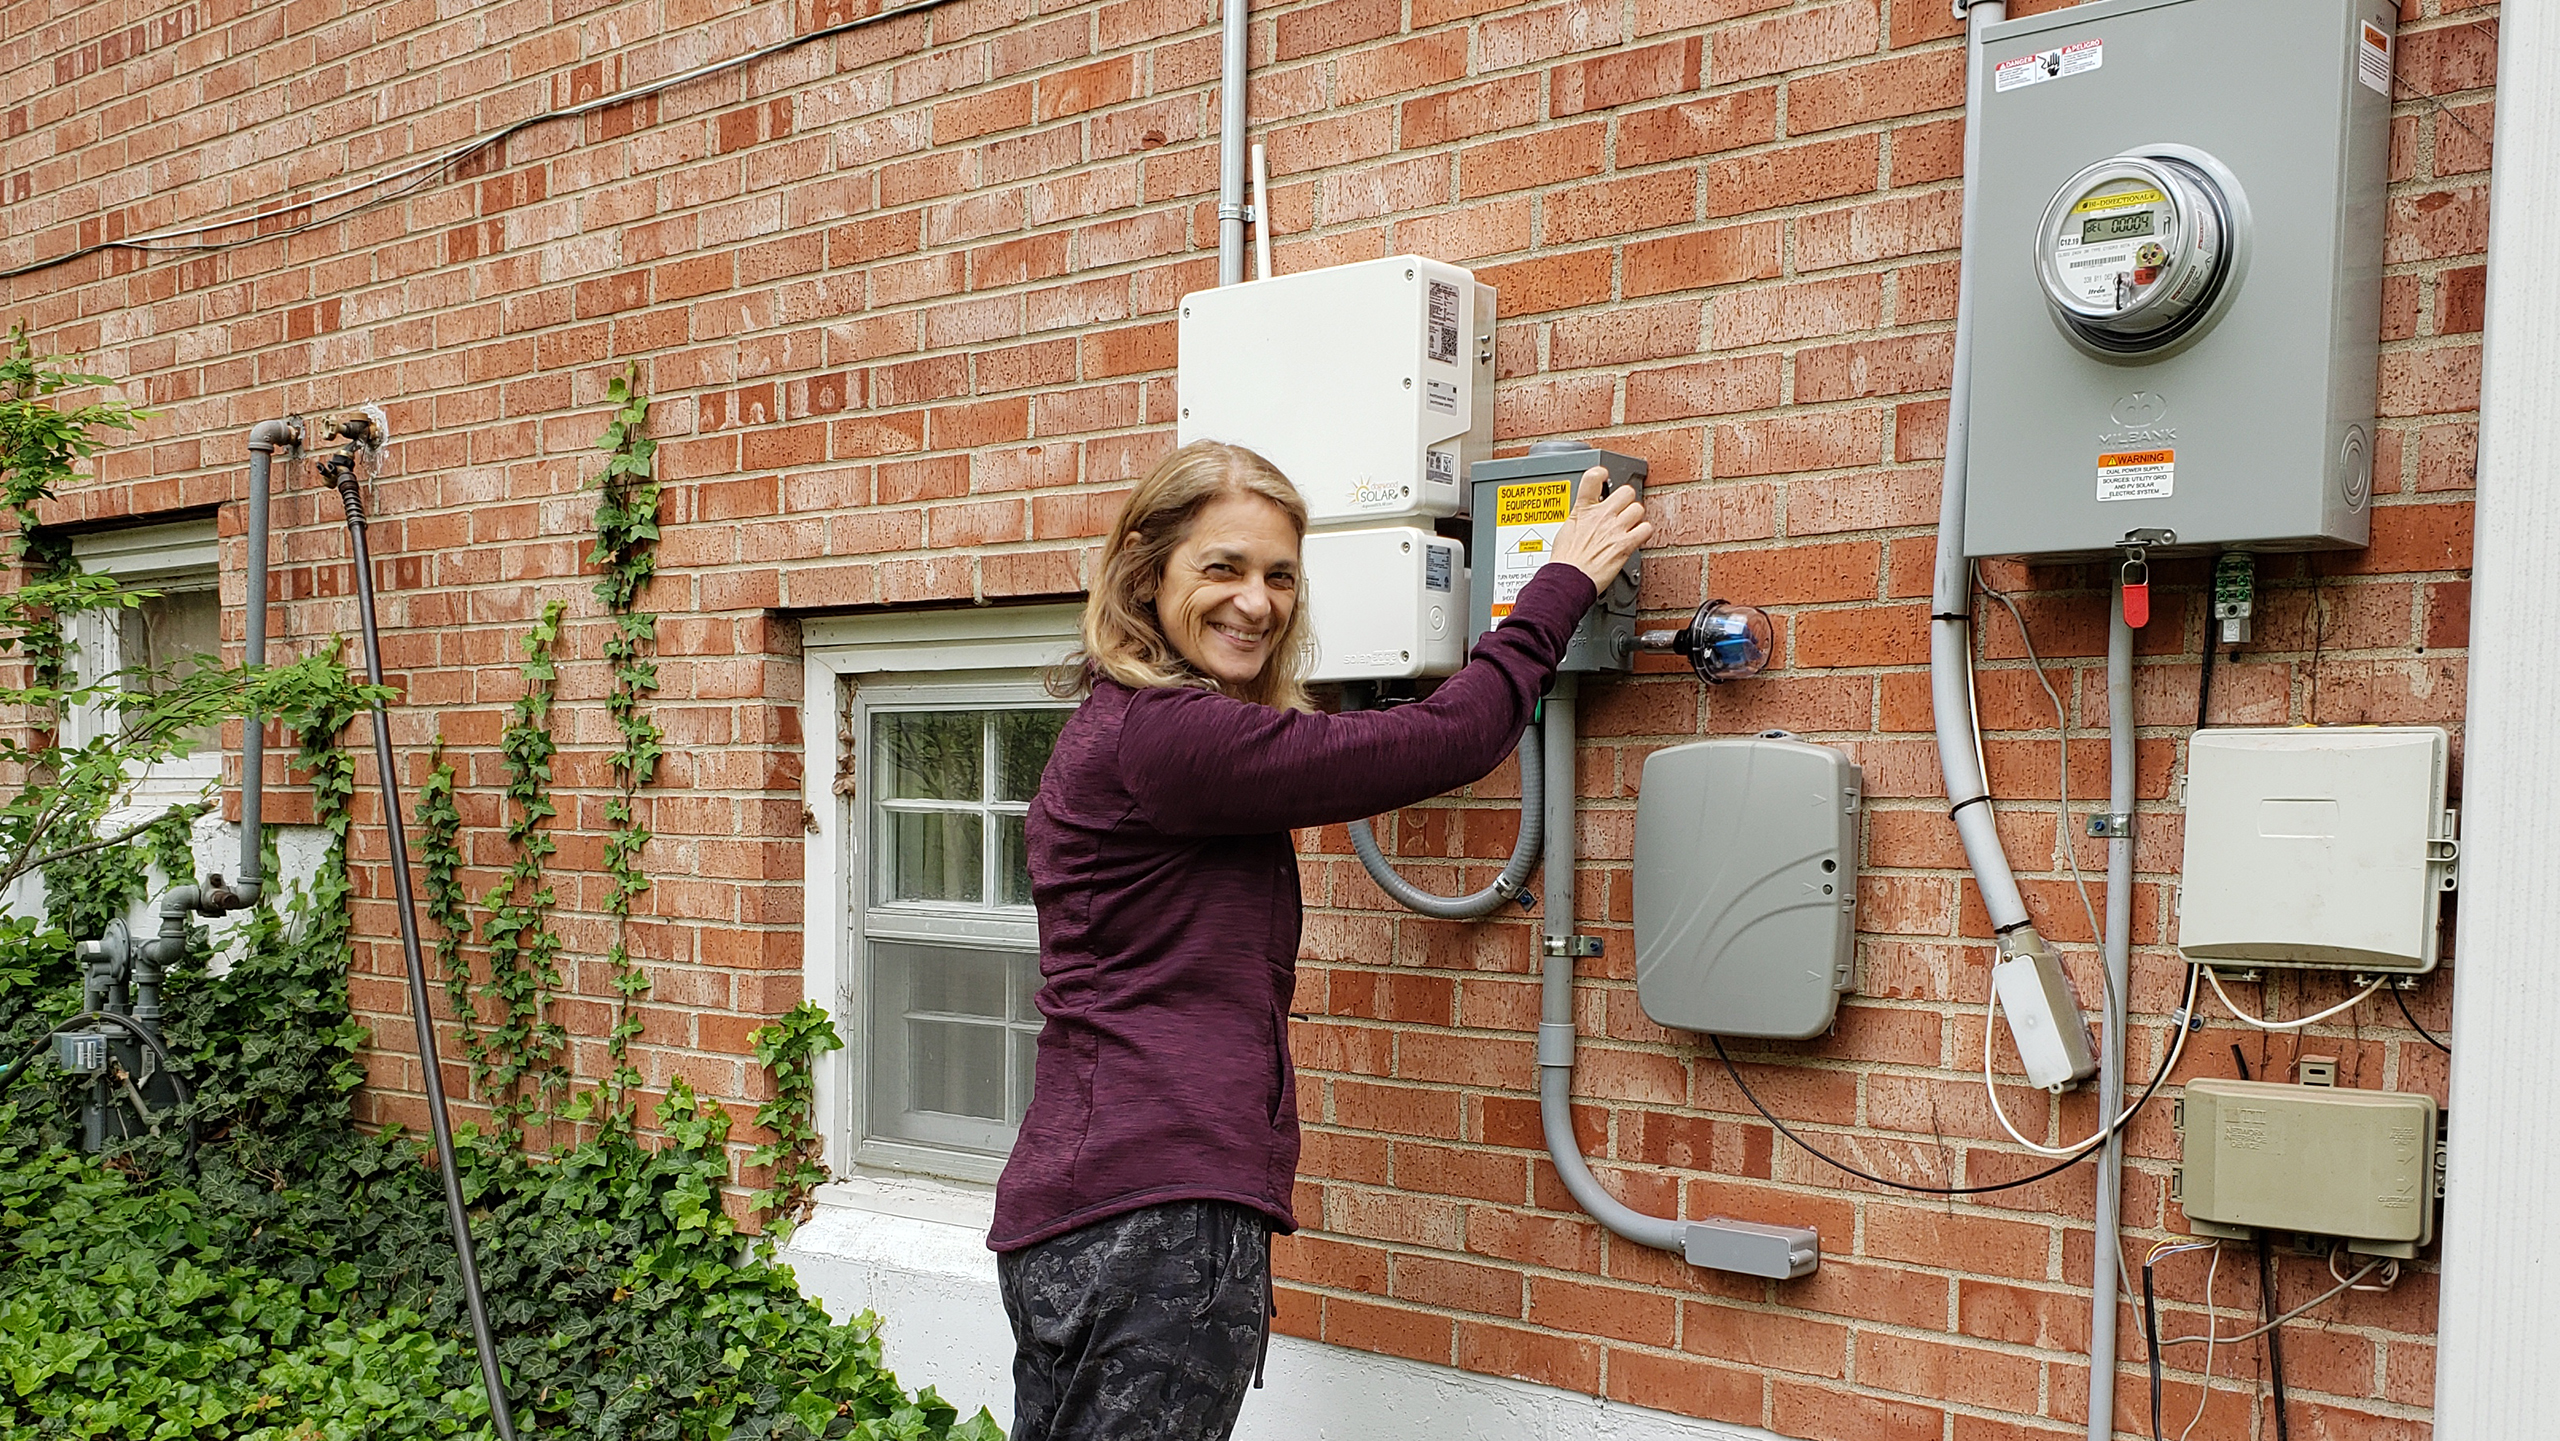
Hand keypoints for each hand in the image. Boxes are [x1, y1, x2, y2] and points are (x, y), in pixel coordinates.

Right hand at [1546, 466, 1651, 589]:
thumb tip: (1585, 516)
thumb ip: (1580, 517)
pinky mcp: (1626, 544)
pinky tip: (1636, 537)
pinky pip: (1646, 529)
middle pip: (1626, 492)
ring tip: (1629, 525)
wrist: (1569, 579)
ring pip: (1639, 508)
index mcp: (1583, 510)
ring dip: (1636, 517)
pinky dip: (1644, 533)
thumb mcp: (1566, 530)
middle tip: (1622, 509)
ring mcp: (1615, 529)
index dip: (1601, 473)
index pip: (1593, 477)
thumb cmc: (1565, 561)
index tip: (1604, 476)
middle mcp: (1601, 515)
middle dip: (1626, 500)